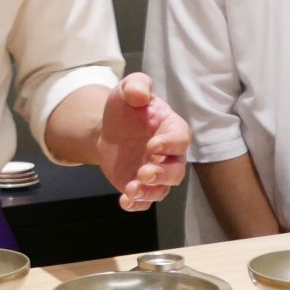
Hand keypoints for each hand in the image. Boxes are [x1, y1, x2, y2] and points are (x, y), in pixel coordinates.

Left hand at [98, 73, 190, 211]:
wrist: (109, 130)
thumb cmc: (126, 108)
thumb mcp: (128, 89)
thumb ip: (136, 85)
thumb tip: (140, 93)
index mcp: (171, 129)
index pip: (180, 139)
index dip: (169, 145)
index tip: (152, 146)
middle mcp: (169, 155)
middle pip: (176, 171)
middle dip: (162, 174)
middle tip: (143, 172)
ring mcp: (157, 174)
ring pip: (163, 190)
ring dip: (149, 192)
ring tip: (132, 190)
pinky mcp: (142, 187)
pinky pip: (145, 202)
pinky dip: (137, 205)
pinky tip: (125, 201)